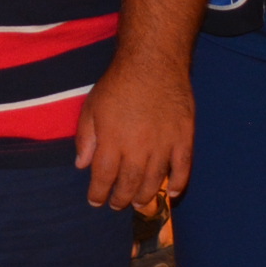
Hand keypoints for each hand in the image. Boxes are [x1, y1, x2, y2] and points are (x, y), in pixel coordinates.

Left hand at [75, 54, 192, 211]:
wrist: (153, 61)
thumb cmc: (118, 83)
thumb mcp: (92, 107)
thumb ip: (85, 138)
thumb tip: (81, 165)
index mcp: (112, 140)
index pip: (103, 177)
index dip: (98, 193)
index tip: (95, 201)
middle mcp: (138, 147)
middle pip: (129, 184)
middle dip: (120, 199)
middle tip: (117, 205)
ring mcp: (164, 143)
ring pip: (155, 181)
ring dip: (145, 196)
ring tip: (138, 203)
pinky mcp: (184, 137)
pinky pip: (183, 167)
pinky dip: (179, 183)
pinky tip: (173, 193)